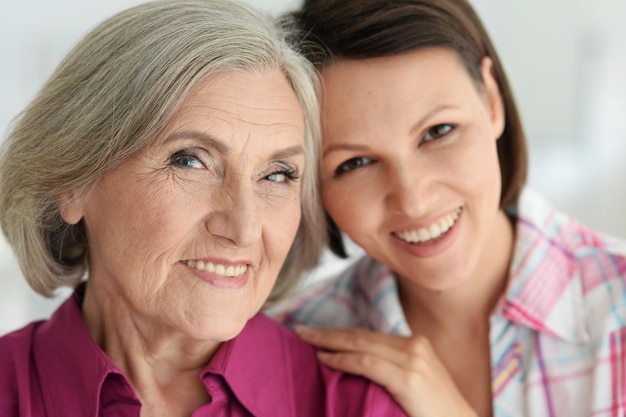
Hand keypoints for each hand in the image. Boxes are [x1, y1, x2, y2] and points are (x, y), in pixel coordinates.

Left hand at [295, 326, 477, 416]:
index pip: (369, 335)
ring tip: (306, 340)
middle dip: (328, 333)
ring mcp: (413, 360)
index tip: (316, 333)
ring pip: (361, 344)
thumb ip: (394, 370)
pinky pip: (366, 363)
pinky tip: (325, 359)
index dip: (341, 333)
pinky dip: (342, 360)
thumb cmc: (436, 413)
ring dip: (329, 341)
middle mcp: (414, 346)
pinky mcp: (409, 378)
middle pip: (361, 335)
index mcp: (416, 345)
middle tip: (301, 330)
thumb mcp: (416, 384)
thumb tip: (357, 365)